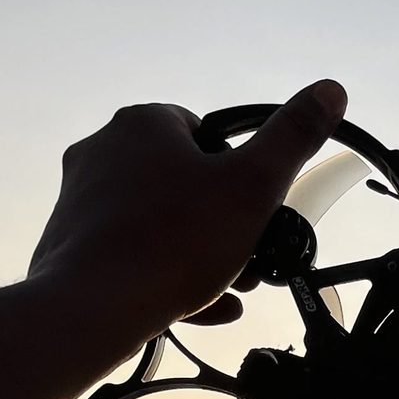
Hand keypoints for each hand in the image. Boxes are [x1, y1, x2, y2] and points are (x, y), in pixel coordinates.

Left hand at [25, 82, 346, 357]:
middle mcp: (102, 151)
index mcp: (143, 123)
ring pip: (157, 223)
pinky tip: (202, 308)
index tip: (252, 207)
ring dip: (198, 254)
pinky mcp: (68, 244)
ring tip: (230, 289)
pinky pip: (129, 255)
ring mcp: (80, 199)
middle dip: (220, 222)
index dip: (236, 172)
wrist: (91, 308)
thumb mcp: (254, 186)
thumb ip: (294, 136)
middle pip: (181, 182)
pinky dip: (165, 277)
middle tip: (247, 257)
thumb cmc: (173, 242)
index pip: (204, 134)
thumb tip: (329, 90)